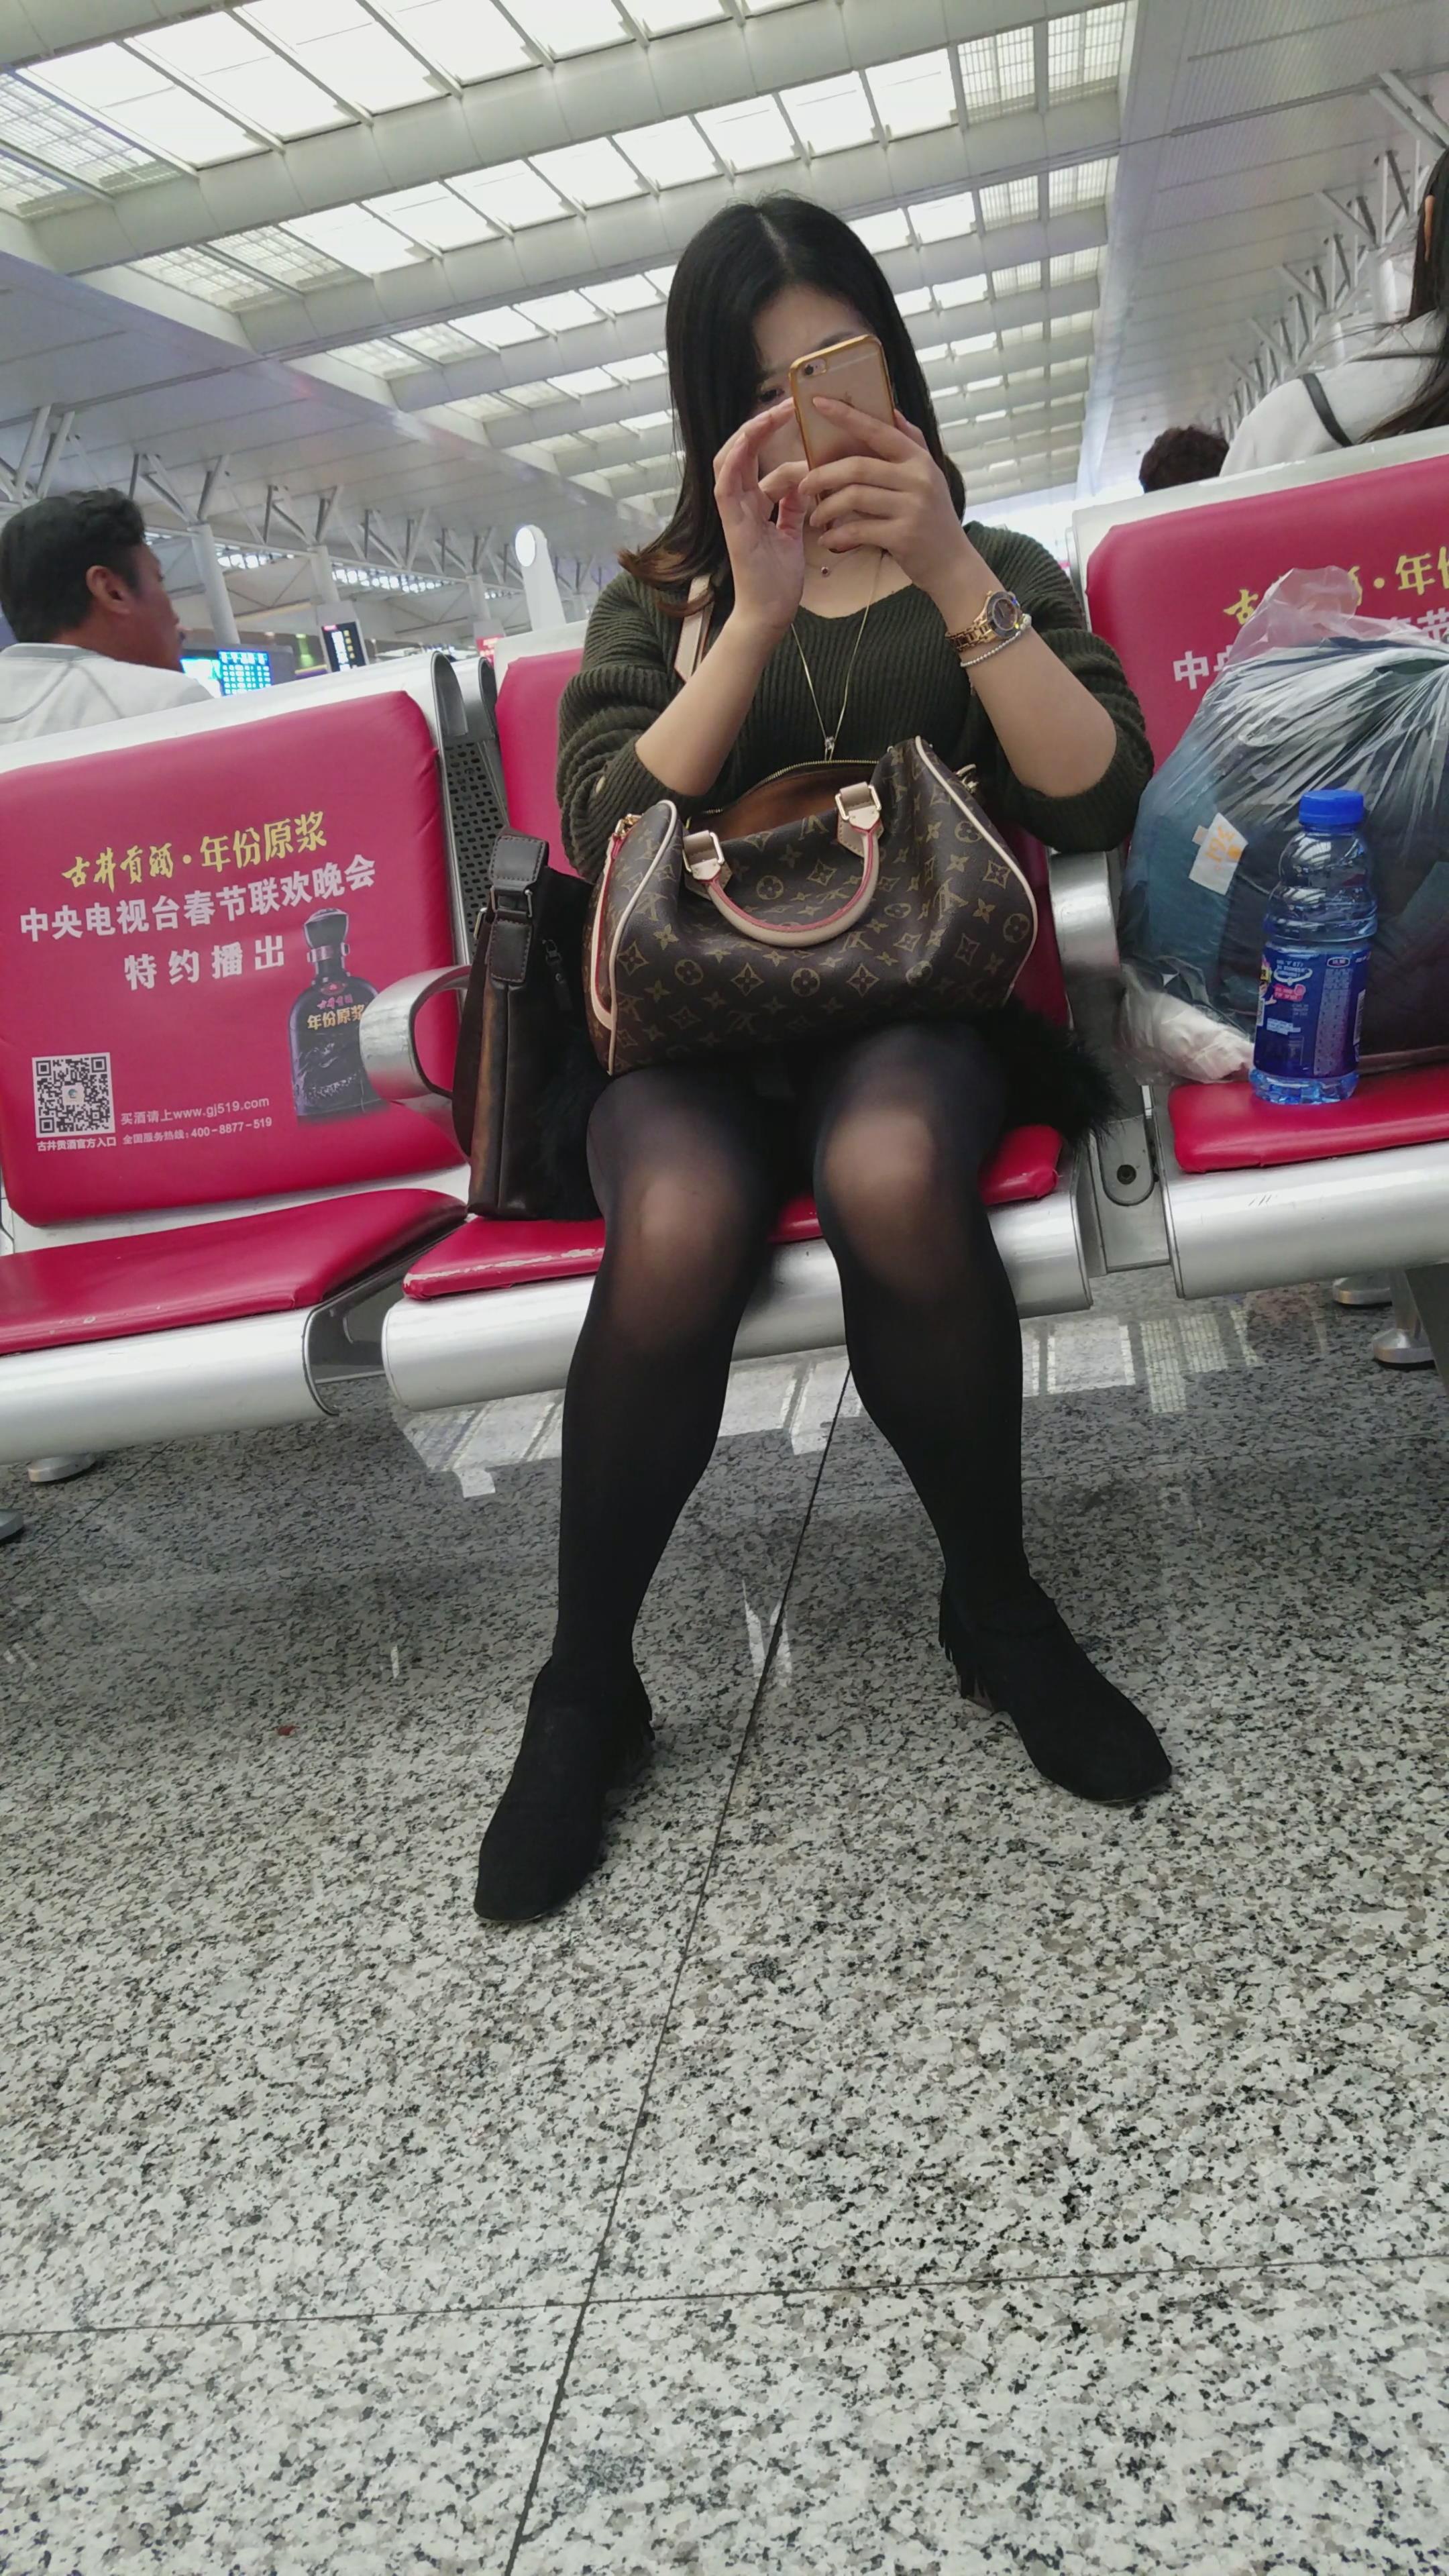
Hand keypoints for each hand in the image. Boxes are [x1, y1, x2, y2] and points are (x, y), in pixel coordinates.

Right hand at [713, 402, 807, 641]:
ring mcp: (733, 513)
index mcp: (753, 502)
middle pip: (741, 450)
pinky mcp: (732, 526)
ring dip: (748, 435)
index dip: (771, 431)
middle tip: (788, 403)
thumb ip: (793, 505)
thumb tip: (804, 479)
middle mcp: (739, 503)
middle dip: (761, 424)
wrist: (770, 614)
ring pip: (728, 460)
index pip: (757, 456)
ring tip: (772, 414)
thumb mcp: (793, 532)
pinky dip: (734, 462)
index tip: (797, 412)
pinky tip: (747, 442)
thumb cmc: (779, 579)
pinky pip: (725, 487)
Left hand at [799, 404, 993, 608]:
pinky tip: (827, 540)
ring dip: (826, 508)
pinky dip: (836, 536)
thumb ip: (911, 444)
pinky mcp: (902, 536)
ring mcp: (911, 508)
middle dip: (823, 475)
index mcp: (918, 460)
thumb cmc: (933, 519)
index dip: (846, 416)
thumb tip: (891, 411)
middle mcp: (917, 479)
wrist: (953, 564)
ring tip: (815, 518)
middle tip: (803, 486)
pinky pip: (858, 531)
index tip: (817, 403)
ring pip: (854, 497)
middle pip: (858, 467)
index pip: (878, 430)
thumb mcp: (929, 476)